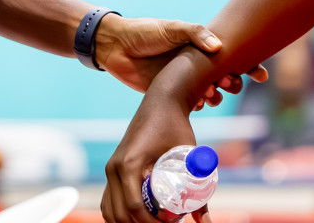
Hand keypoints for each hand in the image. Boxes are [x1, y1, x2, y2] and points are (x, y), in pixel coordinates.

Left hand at [94, 16, 267, 108]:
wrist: (115, 47)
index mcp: (198, 46)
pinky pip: (193, 104)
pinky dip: (199, 104)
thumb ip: (196, 34)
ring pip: (211, 92)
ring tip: (211, 93)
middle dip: (233, 82)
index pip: (230, 54)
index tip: (261, 75)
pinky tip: (196, 101)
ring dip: (216, 95)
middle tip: (229, 83)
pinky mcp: (171, 94)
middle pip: (225, 76)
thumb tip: (219, 47)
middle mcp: (194, 63)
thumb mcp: (171, 27)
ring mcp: (184, 80)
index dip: (248, 64)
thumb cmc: (144, 32)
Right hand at [102, 87, 202, 222]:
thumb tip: (206, 221)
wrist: (161, 102)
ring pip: (109, 210)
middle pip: (120, 213)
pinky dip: (116, 214)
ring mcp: (111, 168)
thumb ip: (198, 191)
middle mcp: (114, 167)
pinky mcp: (113, 168)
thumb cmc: (175, 125)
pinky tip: (134, 219)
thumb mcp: (188, 156)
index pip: (134, 207)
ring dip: (126, 222)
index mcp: (129, 164)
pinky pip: (107, 200)